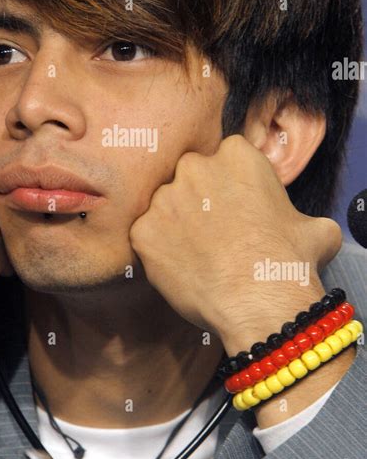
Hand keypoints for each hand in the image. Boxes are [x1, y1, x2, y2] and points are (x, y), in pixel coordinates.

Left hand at [129, 135, 341, 353]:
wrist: (259, 302)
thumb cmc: (289, 263)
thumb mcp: (315, 228)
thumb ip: (301, 215)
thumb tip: (309, 229)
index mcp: (236, 155)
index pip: (224, 158)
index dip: (229, 186)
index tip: (235, 208)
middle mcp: (195, 168)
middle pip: (189, 176)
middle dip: (198, 198)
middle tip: (213, 232)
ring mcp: (164, 199)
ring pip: (165, 206)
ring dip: (176, 224)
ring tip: (197, 255)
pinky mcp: (143, 231)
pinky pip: (146, 236)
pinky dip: (158, 251)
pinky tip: (181, 269)